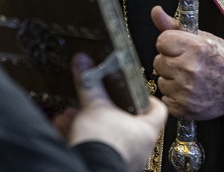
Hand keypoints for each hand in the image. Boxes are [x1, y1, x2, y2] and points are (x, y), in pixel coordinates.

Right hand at [68, 53, 167, 171]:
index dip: (147, 97)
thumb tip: (84, 62)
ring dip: (92, 123)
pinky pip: (98, 147)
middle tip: (97, 100)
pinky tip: (66, 128)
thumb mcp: (94, 105)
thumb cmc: (102, 144)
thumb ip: (89, 82)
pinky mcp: (109, 165)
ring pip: (110, 135)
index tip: (135, 90)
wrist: (88, 168)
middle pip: (129, 122)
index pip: (157, 109)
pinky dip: (84, 137)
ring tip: (74, 114)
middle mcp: (140, 148)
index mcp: (145, 130)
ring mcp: (125, 159)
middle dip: (107, 109)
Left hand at [151, 6, 223, 119]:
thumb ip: (175, 26)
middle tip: (186, 65)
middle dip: (170, 62)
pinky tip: (189, 92)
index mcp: (196, 48)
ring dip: (172, 81)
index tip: (179, 49)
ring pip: (161, 81)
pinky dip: (175, 98)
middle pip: (158, 62)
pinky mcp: (186, 108)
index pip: (161, 41)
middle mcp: (191, 69)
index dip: (169, 45)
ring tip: (189, 79)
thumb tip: (155, 11)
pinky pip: (166, 99)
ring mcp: (188, 91)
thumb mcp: (204, 38)